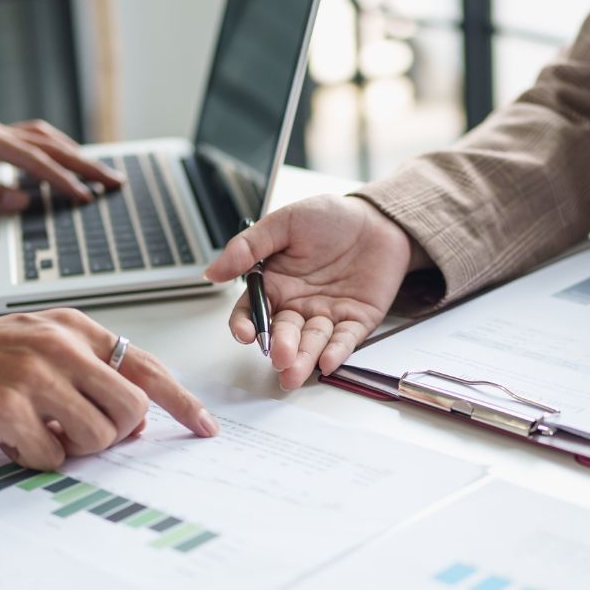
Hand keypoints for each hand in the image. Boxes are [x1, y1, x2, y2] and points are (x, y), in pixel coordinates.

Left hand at [0, 117, 121, 212]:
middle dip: (83, 163)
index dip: (60, 179)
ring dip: (74, 155)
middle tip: (114, 182)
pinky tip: (66, 165)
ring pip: (43, 140)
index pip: (31, 158)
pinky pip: (30, 144)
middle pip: (47, 144)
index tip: (84, 196)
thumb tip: (21, 201)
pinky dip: (54, 153)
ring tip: (100, 175)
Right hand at [0, 310, 217, 468]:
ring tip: (42, 431)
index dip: (182, 402)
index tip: (204, 426)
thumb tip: (138, 418)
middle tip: (81, 432)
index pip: (147, 367)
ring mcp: (36, 376)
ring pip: (98, 436)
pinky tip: (14, 438)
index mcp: (77, 330)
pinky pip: (52, 455)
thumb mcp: (46, 346)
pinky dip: (37, 458)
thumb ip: (93, 372)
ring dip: (74, 447)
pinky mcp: (10, 408)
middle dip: (115, 434)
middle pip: (131, 409)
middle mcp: (61, 347)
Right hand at [203, 195, 420, 388]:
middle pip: (283, 333)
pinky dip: (337, 351)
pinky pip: (346, 339)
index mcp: (276, 285)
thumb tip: (213, 271)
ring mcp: (327, 315)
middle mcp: (298, 305)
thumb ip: (248, 247)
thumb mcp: (284, 223)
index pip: (253, 312)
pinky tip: (328, 362)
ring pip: (312, 342)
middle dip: (281, 347)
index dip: (246, 325)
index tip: (245, 333)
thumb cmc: (330, 218)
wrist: (377, 217)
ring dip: (303, 358)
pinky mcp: (357, 320)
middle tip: (279, 356)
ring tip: (294, 372)